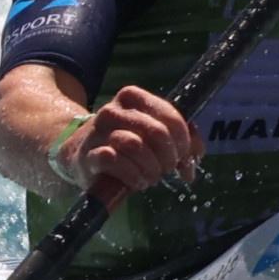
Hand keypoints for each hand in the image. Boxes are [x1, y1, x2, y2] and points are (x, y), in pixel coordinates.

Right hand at [57, 86, 203, 200]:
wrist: (81, 154)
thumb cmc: (124, 143)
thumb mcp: (151, 133)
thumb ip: (180, 137)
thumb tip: (197, 154)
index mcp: (133, 97)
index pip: (170, 116)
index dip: (184, 141)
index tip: (182, 157)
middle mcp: (113, 110)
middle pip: (156, 132)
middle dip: (168, 157)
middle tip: (167, 169)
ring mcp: (98, 131)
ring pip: (136, 146)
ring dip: (151, 168)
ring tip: (151, 177)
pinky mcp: (88, 154)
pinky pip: (115, 161)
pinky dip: (133, 176)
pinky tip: (137, 182)